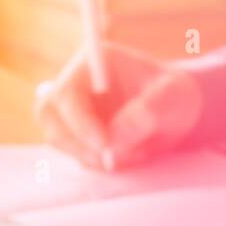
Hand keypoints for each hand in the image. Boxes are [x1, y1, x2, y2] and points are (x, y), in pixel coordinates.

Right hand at [34, 44, 201, 170]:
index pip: (68, 94)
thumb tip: (116, 137)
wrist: (175, 112)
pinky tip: (125, 156)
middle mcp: (74, 83)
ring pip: (57, 138)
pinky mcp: (75, 133)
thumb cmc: (175, 95)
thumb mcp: (175, 96)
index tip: (105, 144)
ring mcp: (70, 110)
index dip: (79, 122)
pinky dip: (95, 162)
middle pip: (50, 116)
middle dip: (77, 144)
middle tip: (111, 161)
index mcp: (93, 62)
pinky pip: (73, 153)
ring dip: (87, 155)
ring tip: (130, 155)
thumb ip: (150, 110)